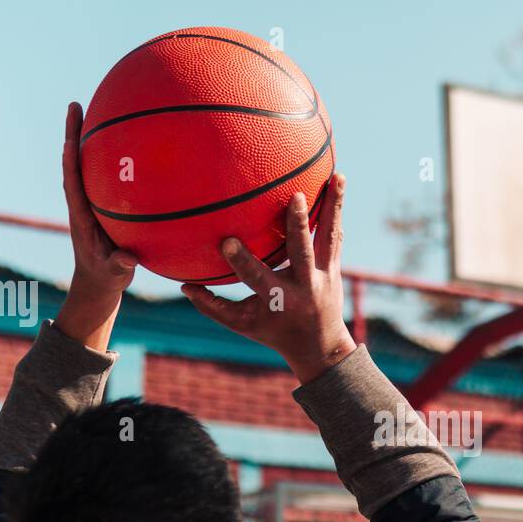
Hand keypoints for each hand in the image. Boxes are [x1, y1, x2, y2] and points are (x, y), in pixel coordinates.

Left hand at [56, 101, 136, 349]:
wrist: (98, 283)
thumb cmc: (106, 277)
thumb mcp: (114, 274)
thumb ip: (119, 266)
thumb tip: (127, 259)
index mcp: (81, 216)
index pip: (72, 181)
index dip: (70, 159)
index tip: (69, 136)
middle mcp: (82, 202)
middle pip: (75, 161)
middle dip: (73, 134)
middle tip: (76, 105)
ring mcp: (90, 202)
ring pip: (88, 164)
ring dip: (89, 138)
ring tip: (95, 109)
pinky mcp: (102, 204)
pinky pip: (104, 175)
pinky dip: (110, 156)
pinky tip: (127, 141)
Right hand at [180, 174, 354, 383]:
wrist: (320, 345)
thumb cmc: (274, 332)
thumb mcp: (243, 324)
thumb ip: (214, 306)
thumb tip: (184, 286)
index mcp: (280, 299)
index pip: (258, 278)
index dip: (242, 261)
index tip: (226, 241)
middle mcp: (305, 284)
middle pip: (301, 252)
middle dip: (297, 226)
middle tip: (295, 197)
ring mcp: (323, 274)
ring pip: (328, 237)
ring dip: (333, 206)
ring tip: (338, 176)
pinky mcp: (333, 266)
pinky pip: (334, 234)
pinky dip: (336, 210)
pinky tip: (338, 182)